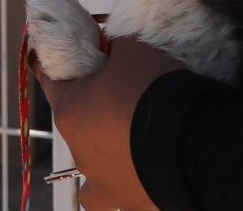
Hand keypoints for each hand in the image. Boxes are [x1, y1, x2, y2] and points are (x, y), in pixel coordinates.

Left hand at [37, 36, 180, 210]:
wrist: (192, 142)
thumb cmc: (152, 89)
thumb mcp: (132, 48)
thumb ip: (114, 46)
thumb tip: (113, 47)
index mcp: (70, 111)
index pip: (49, 78)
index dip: (58, 61)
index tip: (67, 50)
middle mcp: (79, 152)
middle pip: (76, 122)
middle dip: (92, 106)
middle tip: (120, 90)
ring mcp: (103, 182)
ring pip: (91, 169)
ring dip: (102, 153)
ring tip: (128, 139)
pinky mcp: (131, 201)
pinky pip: (119, 194)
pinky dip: (125, 182)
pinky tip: (140, 170)